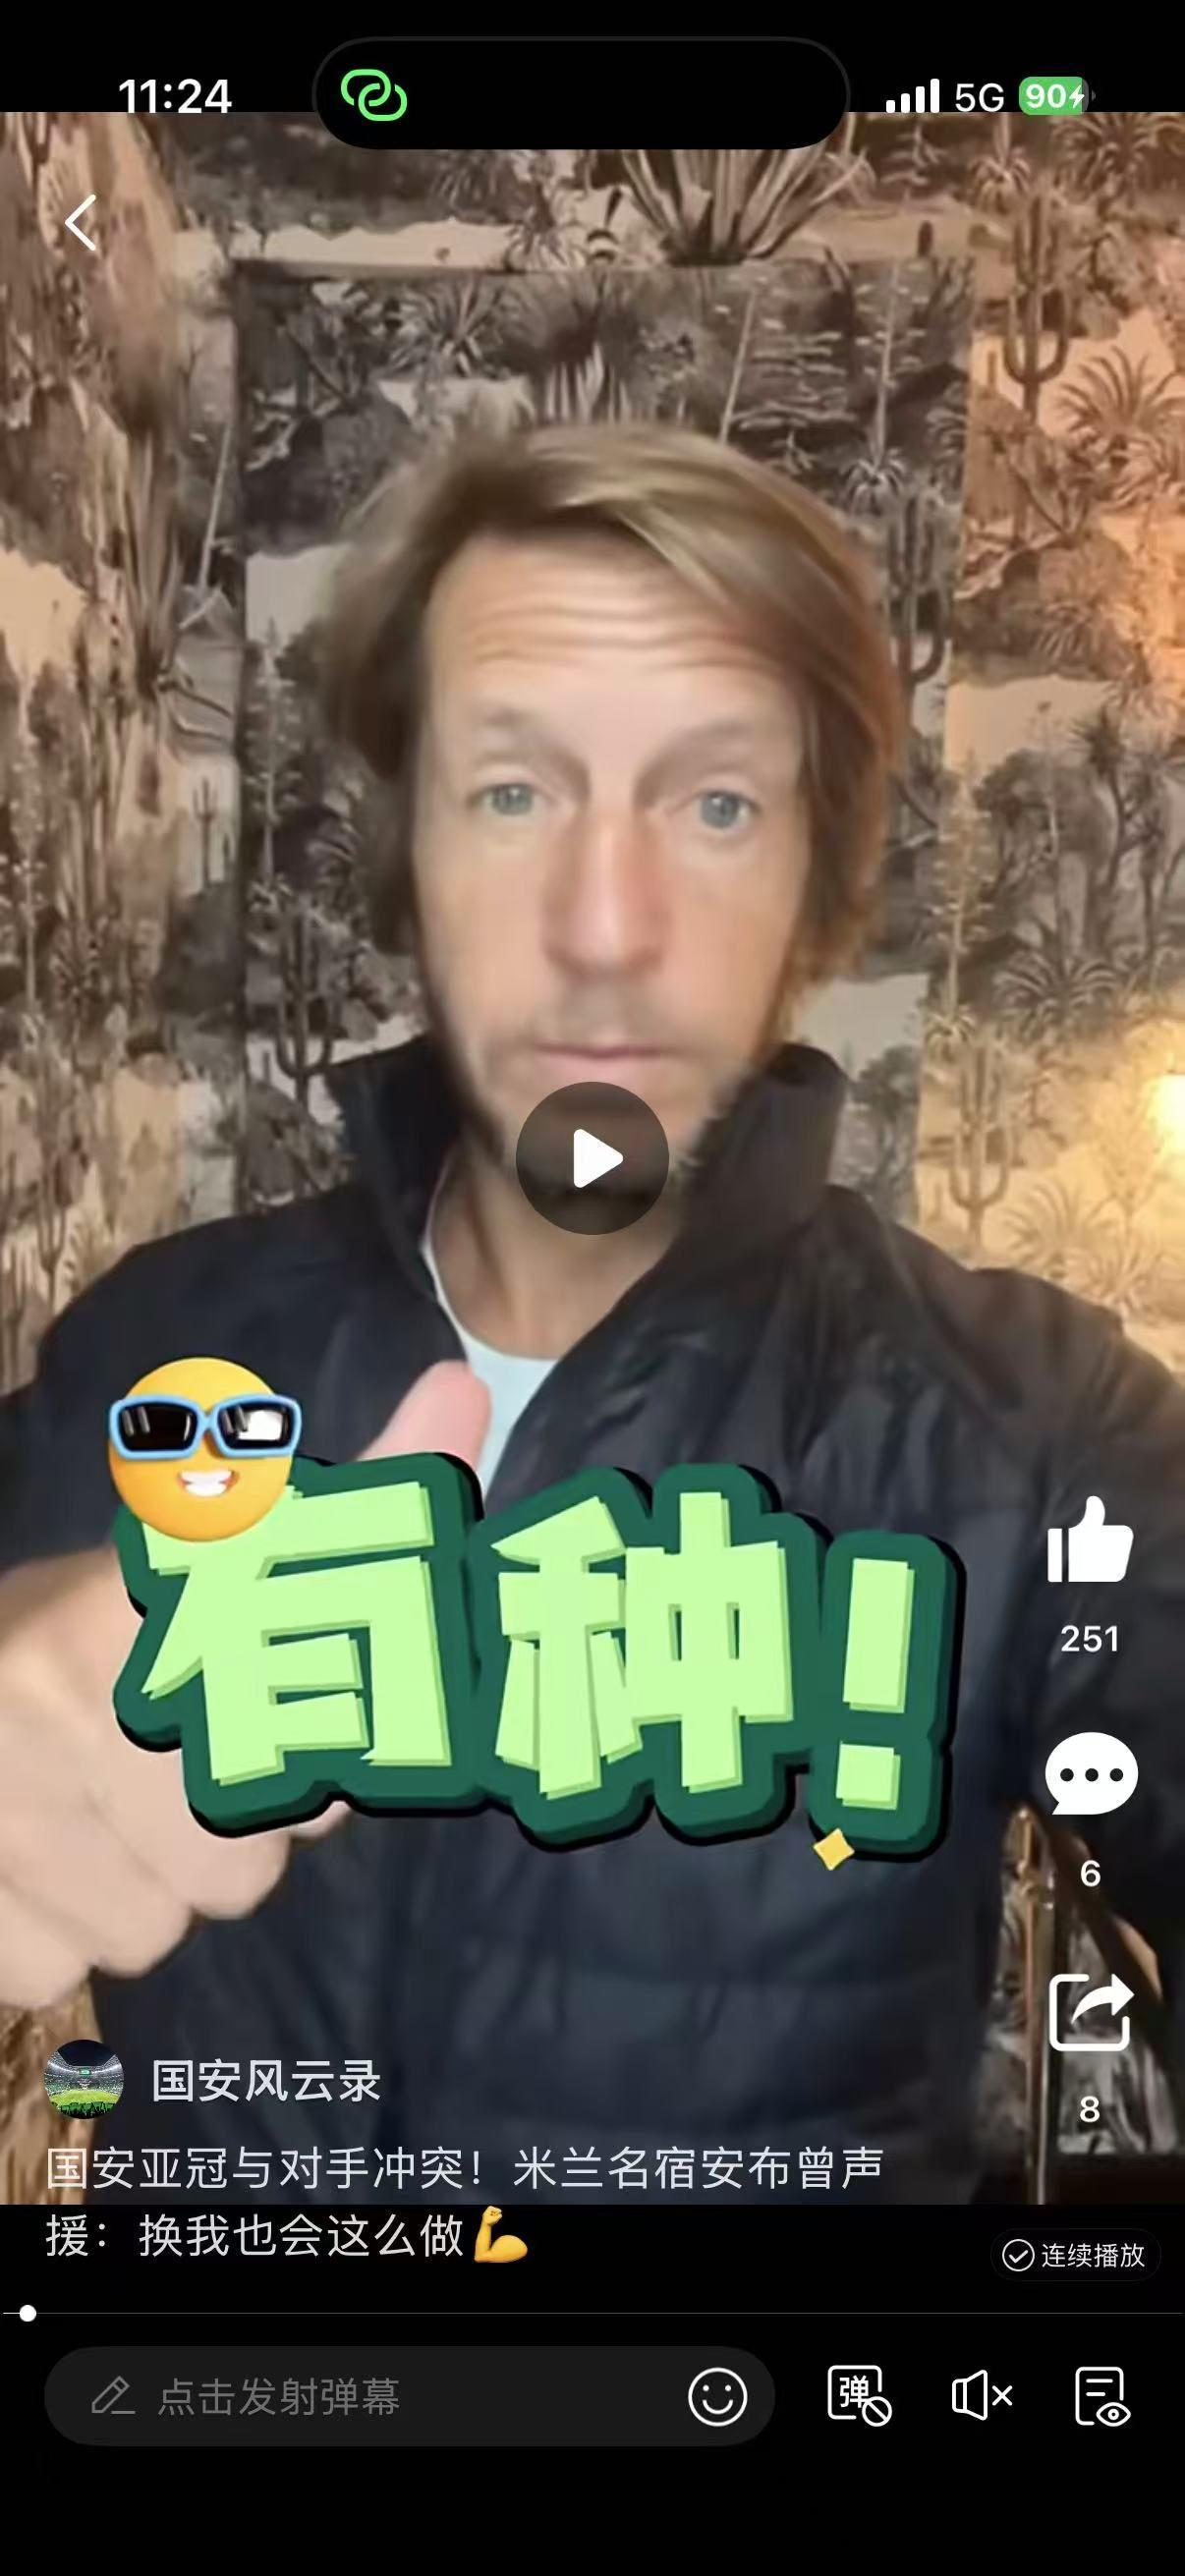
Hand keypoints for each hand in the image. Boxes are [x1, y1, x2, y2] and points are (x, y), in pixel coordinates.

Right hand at [0, 1361, 490, 2008]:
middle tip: (156, 1768)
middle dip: (218, 1835)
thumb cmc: (80, 1631)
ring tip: (90, 1807)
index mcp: (144, 1597)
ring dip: (137, 1890)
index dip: (316, 1768)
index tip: (281, 1739)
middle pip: (239, 1865)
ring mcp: (6, 1804)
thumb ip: (352, 1503)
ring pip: (152, 1929)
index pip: (313, 1731)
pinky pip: (60, 1972)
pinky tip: (29, 1855)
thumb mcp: (205, 1556)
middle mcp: (65, 1687)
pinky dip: (52, 1933)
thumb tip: (464, 1389)